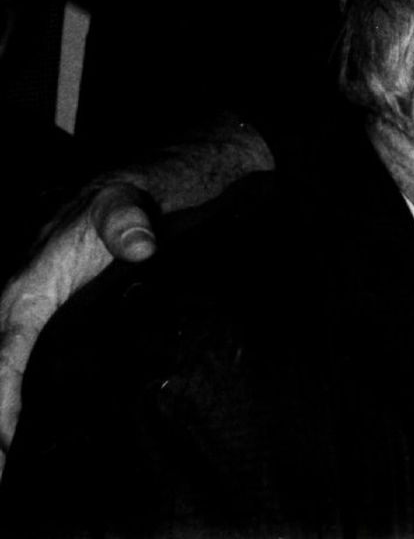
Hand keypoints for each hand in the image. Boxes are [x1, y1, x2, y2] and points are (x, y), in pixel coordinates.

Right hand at [0, 181, 155, 473]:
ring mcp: (38, 321)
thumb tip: (143, 248)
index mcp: (28, 289)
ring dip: (4, 421)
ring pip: (10, 376)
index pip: (7, 351)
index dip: (3, 396)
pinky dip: (22, 405)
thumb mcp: (125, 204)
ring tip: (8, 472)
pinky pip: (31, 371)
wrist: (136, 196)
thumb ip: (129, 223)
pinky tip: (27, 442)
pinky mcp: (57, 327)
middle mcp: (22, 309)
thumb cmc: (123, 202)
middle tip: (3, 474)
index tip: (5, 440)